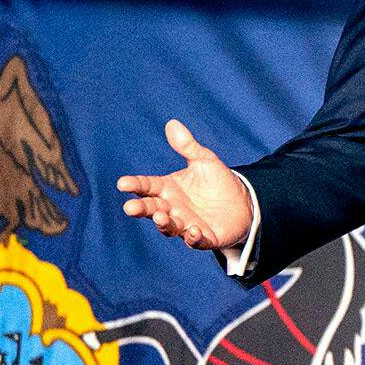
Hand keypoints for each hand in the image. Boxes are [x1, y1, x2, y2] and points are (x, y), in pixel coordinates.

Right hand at [117, 121, 254, 251]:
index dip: (134, 185)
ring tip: (160, 217)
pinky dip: (193, 237)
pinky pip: (195, 241)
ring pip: (169, 227)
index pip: (146, 186)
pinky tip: (193, 231)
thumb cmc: (217, 182)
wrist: (242, 203)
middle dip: (141, 209)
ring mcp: (186, 224)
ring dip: (163, 223)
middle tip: (130, 208)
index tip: (122, 183)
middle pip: (152, 209)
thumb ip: (187, 146)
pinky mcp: (204, 237)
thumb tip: (172, 123)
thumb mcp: (204, 160)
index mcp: (168, 189)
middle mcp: (172, 208)